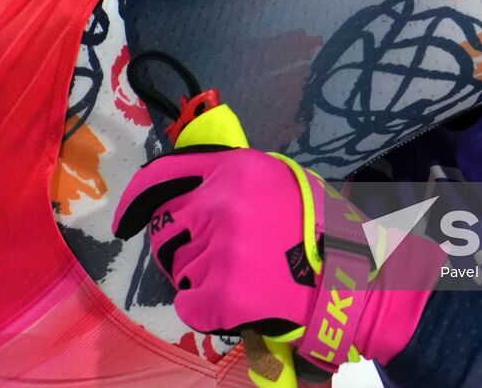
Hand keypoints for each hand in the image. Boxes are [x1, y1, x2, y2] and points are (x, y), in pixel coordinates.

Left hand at [113, 146, 442, 370]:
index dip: (136, 200)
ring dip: (202, 279)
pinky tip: (239, 306)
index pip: (163, 176)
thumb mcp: (281, 184)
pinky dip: (207, 311)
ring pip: (180, 269)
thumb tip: (191, 190)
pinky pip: (189, 306)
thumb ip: (237, 181)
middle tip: (221, 262)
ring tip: (244, 281)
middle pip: (169, 230)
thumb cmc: (325, 233)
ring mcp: (220, 249)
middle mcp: (221, 203)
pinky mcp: (222, 293)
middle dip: (185, 249)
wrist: (356, 284)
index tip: (125, 221)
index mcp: (236, 170)